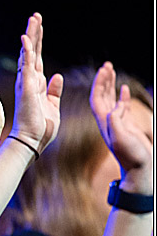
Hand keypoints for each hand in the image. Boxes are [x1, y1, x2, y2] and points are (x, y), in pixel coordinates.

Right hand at [10, 12, 62, 152]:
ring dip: (31, 36)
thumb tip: (57, 76)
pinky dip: (26, 51)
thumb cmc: (41, 127)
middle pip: (32, 51)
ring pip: (29, 53)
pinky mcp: (26, 86)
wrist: (33, 140)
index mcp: (36, 84)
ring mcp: (27, 82)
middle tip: (36, 16)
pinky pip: (26, 65)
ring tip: (34, 19)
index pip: (37, 58)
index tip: (39, 28)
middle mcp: (29, 80)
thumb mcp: (52, 105)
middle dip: (34, 33)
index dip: (38, 43)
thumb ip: (54, 91)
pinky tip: (26, 38)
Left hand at [90, 62, 151, 191]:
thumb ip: (116, 122)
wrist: (139, 170)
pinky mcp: (126, 125)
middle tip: (107, 65)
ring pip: (111, 99)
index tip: (103, 70)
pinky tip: (123, 88)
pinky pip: (121, 107)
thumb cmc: (131, 156)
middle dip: (103, 80)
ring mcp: (117, 122)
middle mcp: (108, 120)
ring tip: (111, 71)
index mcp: (104, 122)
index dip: (99, 84)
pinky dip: (121, 96)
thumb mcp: (121, 138)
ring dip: (110, 84)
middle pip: (102, 95)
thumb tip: (115, 108)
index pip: (97, 98)